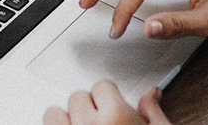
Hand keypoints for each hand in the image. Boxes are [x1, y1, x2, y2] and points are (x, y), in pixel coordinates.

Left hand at [43, 81, 170, 124]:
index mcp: (116, 117)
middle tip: (99, 120)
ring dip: (64, 120)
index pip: (102, 86)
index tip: (112, 105)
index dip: (108, 96)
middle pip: (77, 97)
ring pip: (53, 115)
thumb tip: (153, 94)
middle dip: (88, 107)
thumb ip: (154, 113)